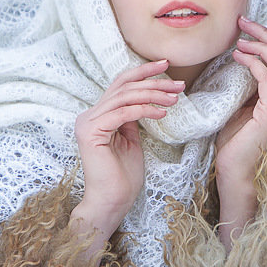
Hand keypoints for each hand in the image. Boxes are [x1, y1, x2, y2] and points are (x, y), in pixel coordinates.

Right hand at [71, 59, 183, 254]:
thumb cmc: (123, 176)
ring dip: (153, 95)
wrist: (112, 201)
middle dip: (153, 82)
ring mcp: (87, 122)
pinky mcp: (92, 132)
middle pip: (123, 87)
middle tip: (179, 85)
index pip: (120, 85)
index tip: (166, 65)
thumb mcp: (131, 139)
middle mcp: (88, 115)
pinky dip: (145, 110)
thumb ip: (132, 118)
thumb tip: (146, 98)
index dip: (142, 72)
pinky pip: (124, 113)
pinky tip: (162, 113)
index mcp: (97, 115)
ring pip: (125, 97)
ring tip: (175, 99)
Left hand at [215, 17, 266, 248]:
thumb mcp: (242, 107)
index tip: (245, 27)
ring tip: (240, 39)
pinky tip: (238, 57)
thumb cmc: (234, 142)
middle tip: (243, 22)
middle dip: (265, 34)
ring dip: (260, 45)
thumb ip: (249, 87)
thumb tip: (242, 60)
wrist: (234, 171)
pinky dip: (253, 63)